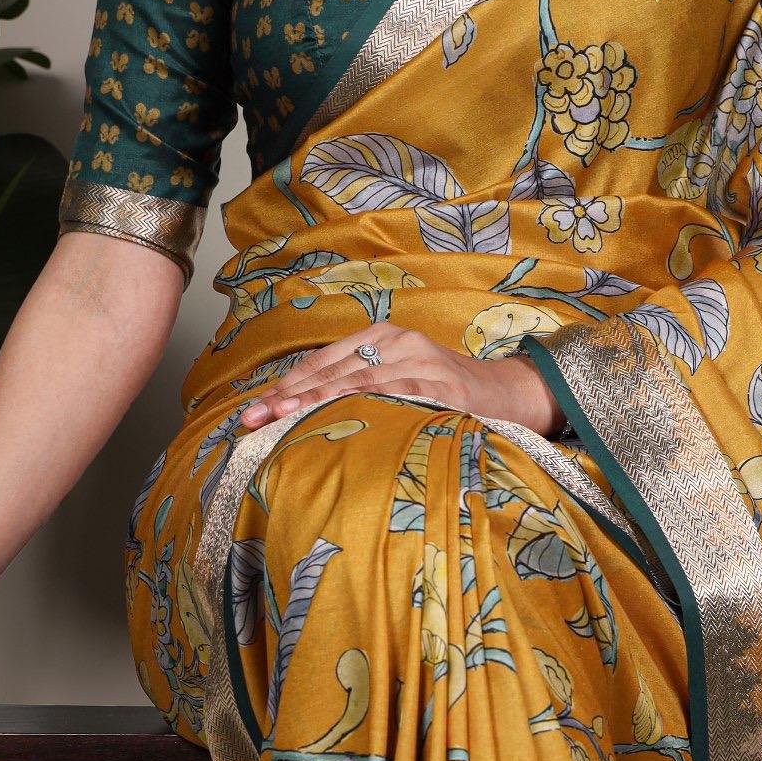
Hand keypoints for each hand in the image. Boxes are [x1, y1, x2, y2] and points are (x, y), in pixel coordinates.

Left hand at [234, 323, 561, 438]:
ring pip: (355, 383)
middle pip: (330, 372)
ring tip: (279, 421)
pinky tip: (335, 423)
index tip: (251, 413)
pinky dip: (362, 408)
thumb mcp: (399, 380)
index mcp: (381, 337)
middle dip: (286, 398)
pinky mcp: (440, 385)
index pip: (321, 363)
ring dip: (314, 404)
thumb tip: (304, 417)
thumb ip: (360, 389)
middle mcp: (397, 342)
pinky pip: (393, 396)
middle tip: (250, 421)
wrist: (510, 392)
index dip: (284, 388)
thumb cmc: (447, 393)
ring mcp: (419, 362)